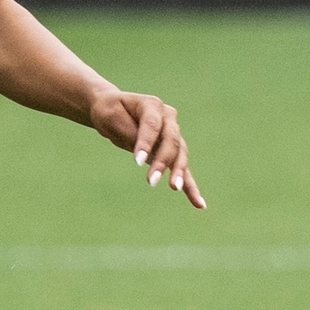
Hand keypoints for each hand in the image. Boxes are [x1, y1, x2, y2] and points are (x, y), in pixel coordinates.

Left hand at [94, 89, 205, 209]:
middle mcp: (168, 118)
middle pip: (171, 140)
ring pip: (180, 155)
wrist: (115, 111)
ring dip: (178, 172)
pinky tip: (199, 204)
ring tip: (174, 188)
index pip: (152, 125)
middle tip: (151, 181)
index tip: (138, 162)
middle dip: (163, 161)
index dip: (146, 143)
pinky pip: (184, 170)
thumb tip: (145, 154)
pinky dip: (191, 186)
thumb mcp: (110, 116)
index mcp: (152, 105)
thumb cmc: (111, 111)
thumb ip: (128, 131)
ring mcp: (174, 134)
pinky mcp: (173, 152)